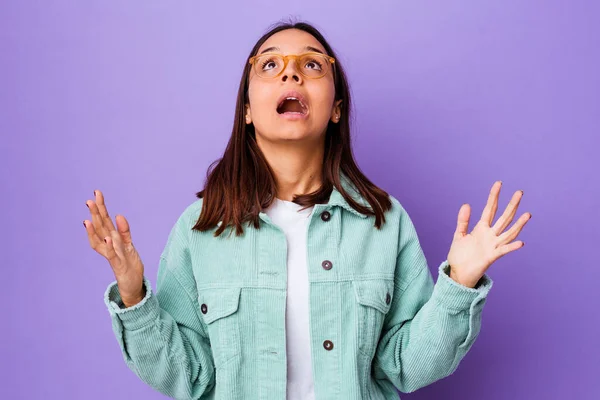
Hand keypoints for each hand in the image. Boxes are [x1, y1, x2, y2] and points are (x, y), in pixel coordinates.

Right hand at [84, 190, 145, 306]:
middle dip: (96, 214)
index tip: (97, 193)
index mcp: (112, 239)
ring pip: (102, 239)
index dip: (100, 208)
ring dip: (95, 229)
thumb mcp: (129, 244)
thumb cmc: (129, 264)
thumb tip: (119, 215)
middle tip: (89, 200)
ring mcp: (112, 255)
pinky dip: (110, 247)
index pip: (104, 221)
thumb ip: (124, 230)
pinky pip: (113, 255)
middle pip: (100, 227)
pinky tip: (107, 238)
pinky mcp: (118, 265)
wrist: (132, 285)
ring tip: (90, 217)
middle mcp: (109, 246)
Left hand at [447, 181, 530, 287]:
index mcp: (481, 228)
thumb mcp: (459, 235)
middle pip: (503, 217)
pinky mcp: (491, 257)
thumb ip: (463, 221)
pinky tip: (521, 243)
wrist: (458, 273)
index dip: (494, 196)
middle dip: (511, 205)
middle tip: (520, 192)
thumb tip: (467, 204)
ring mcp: (492, 246)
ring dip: (518, 224)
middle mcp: (490, 235)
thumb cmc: (459, 256)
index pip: (490, 209)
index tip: (499, 183)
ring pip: (508, 232)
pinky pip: (503, 251)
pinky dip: (511, 247)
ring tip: (527, 214)